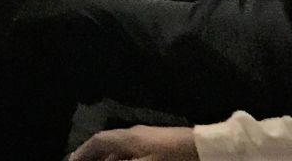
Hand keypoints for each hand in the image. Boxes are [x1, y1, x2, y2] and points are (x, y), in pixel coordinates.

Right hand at [69, 125, 198, 160]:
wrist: (207, 149)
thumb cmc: (172, 158)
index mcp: (128, 138)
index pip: (99, 142)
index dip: (83, 152)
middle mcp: (134, 134)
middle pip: (108, 144)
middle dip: (94, 156)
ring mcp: (148, 138)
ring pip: (121, 149)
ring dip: (109, 159)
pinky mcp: (160, 144)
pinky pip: (134, 151)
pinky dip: (125, 159)